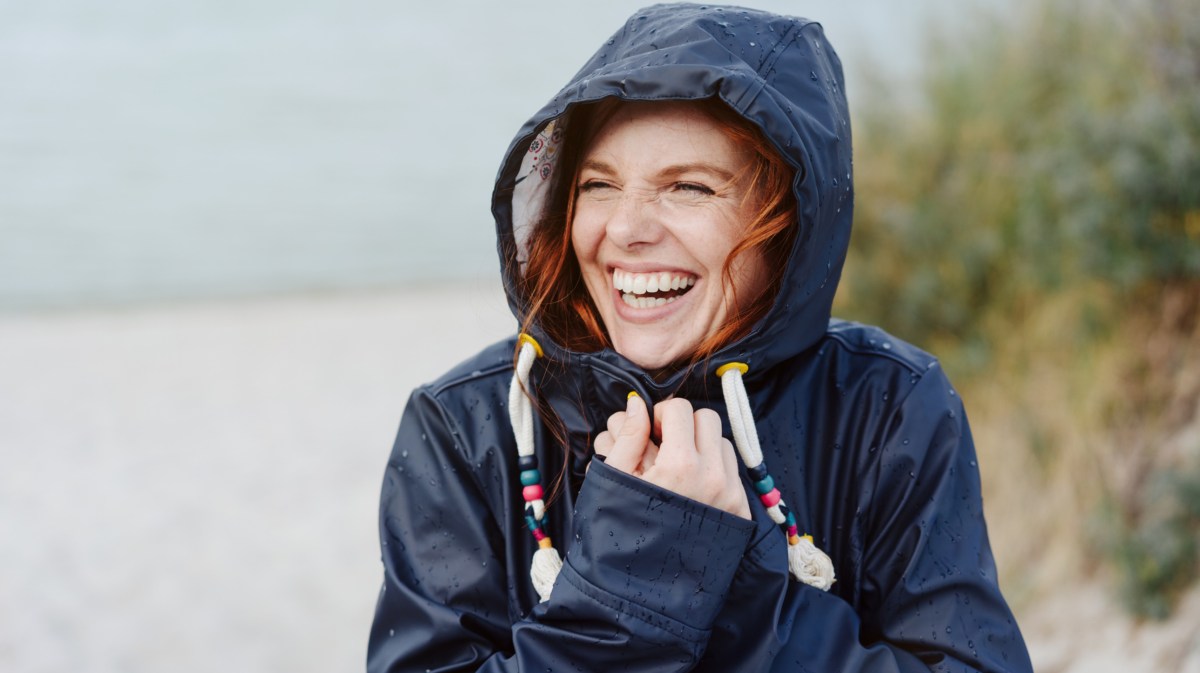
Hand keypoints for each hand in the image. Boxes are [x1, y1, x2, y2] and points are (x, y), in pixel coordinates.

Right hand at [594, 395, 749, 518]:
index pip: (680, 409)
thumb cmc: (621, 532)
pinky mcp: (739, 510)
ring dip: (701, 445)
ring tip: (678, 467)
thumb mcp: (614, 480)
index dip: (660, 414)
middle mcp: (713, 477)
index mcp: (680, 466)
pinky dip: (714, 468)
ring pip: (723, 442)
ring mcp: (730, 494)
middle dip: (684, 424)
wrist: (644, 587)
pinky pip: (733, 470)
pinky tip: (692, 487)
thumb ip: (628, 436)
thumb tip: (637, 404)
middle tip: (664, 444)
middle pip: (707, 418)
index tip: (649, 431)